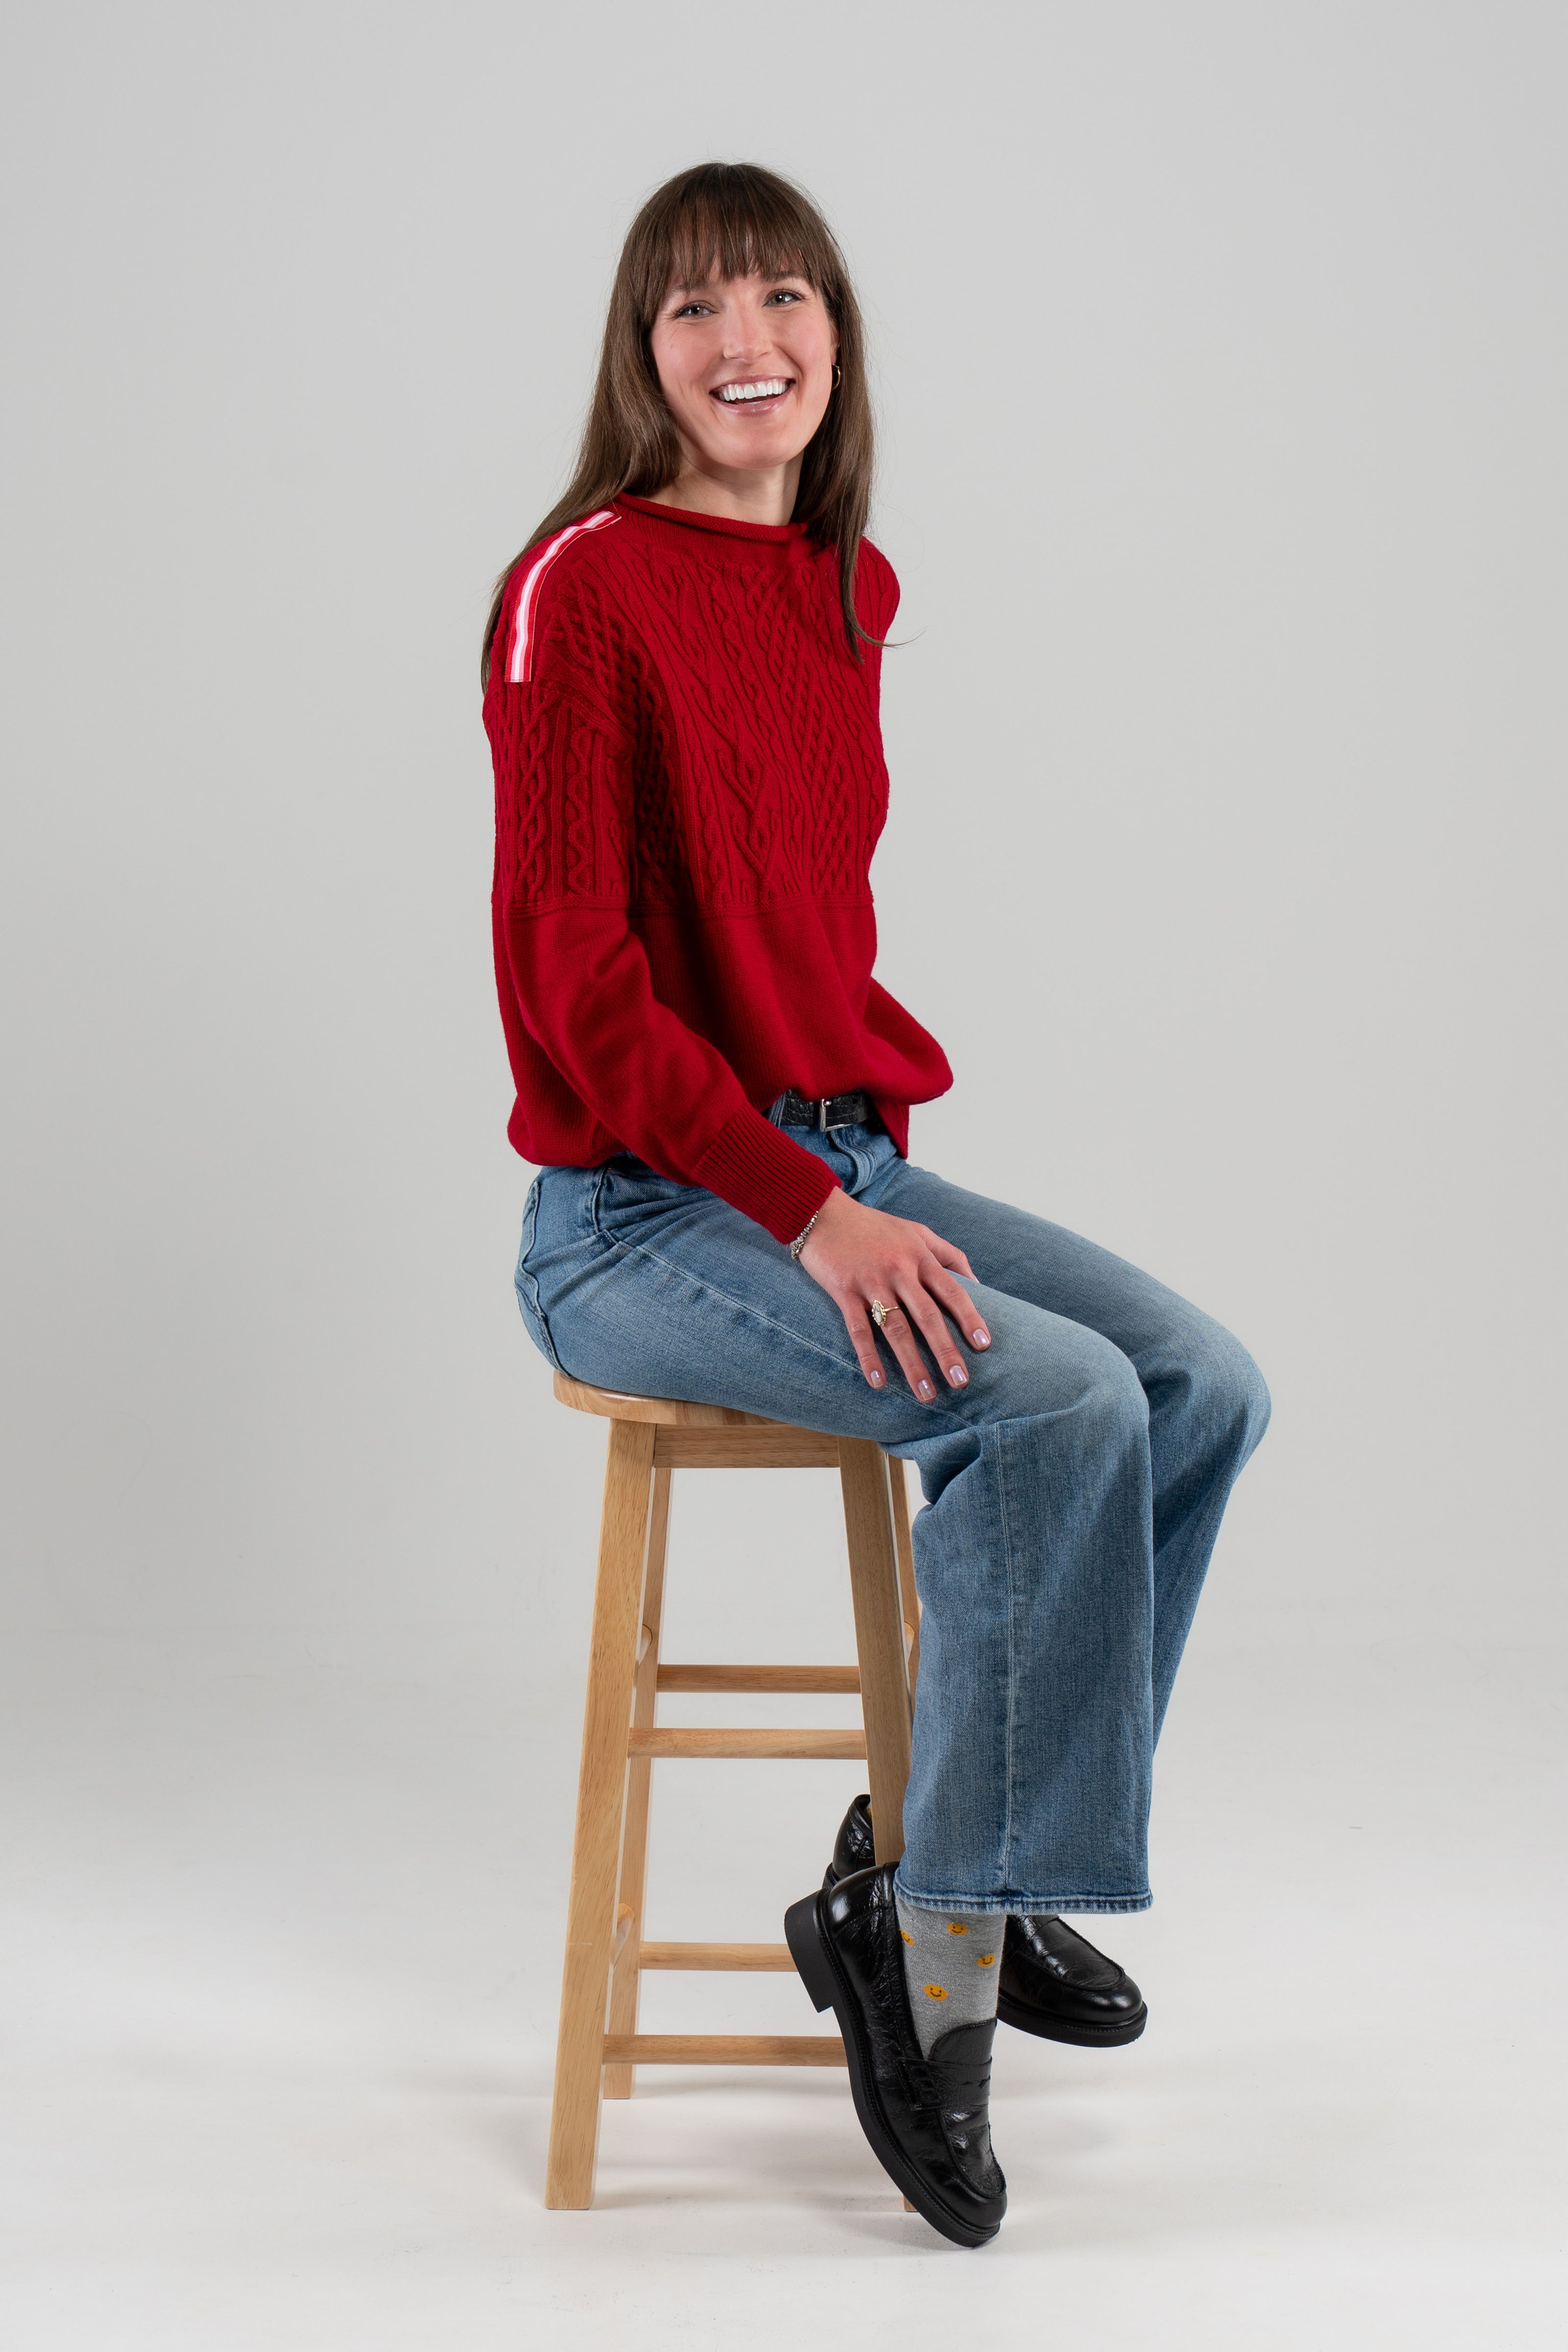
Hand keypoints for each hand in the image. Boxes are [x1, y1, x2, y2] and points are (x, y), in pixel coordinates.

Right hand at [797, 1187, 991, 1397]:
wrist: (823, 1213)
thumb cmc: (875, 1226)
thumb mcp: (918, 1231)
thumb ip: (948, 1255)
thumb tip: (977, 1284)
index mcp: (920, 1256)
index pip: (952, 1290)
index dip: (969, 1318)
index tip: (984, 1345)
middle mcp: (899, 1269)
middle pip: (927, 1316)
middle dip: (945, 1351)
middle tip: (960, 1382)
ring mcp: (871, 1281)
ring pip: (895, 1329)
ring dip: (912, 1364)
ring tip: (926, 1393)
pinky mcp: (844, 1291)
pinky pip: (859, 1330)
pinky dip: (869, 1357)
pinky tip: (879, 1382)